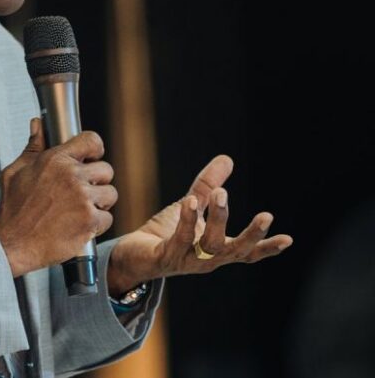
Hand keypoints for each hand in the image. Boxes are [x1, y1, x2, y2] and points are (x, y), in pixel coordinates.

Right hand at [0, 118, 117, 276]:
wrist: (13, 243)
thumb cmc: (13, 210)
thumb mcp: (16, 171)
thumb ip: (32, 147)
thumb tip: (38, 126)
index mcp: (55, 160)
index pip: (91, 141)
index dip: (95, 149)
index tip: (92, 158)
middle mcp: (72, 176)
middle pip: (106, 169)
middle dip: (97, 181)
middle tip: (82, 192)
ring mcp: (83, 199)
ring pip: (110, 194)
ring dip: (99, 203)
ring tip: (81, 210)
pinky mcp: (89, 221)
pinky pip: (108, 218)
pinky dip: (97, 224)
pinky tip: (79, 225)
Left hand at [106, 155, 293, 295]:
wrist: (132, 255)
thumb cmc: (165, 234)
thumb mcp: (191, 206)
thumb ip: (208, 186)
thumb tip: (227, 158)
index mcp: (217, 251)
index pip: (246, 252)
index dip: (266, 246)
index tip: (289, 239)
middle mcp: (206, 260)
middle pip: (234, 251)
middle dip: (251, 234)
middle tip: (267, 215)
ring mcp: (186, 261)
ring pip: (208, 244)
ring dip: (217, 219)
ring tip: (221, 194)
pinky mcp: (165, 257)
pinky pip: (180, 238)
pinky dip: (187, 220)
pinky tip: (190, 202)